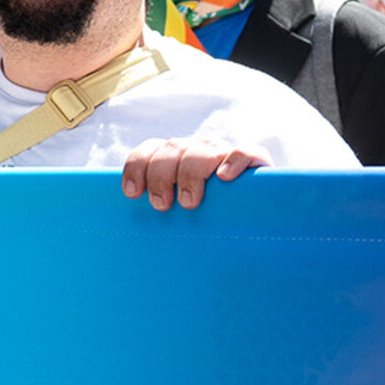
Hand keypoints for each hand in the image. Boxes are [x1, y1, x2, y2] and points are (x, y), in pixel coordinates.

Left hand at [120, 137, 267, 210]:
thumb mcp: (180, 214)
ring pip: (203, 149)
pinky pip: (244, 152)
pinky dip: (234, 161)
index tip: (132, 193)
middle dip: (161, 175)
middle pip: (173, 148)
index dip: (137, 166)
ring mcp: (225, 153)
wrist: (255, 219)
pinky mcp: (256, 161)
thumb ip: (160, 212)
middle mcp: (197, 150)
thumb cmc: (208, 220)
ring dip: (191, 173)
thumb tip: (128, 236)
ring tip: (189, 202)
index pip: (150, 149)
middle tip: (161, 205)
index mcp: (175, 158)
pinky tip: (224, 177)